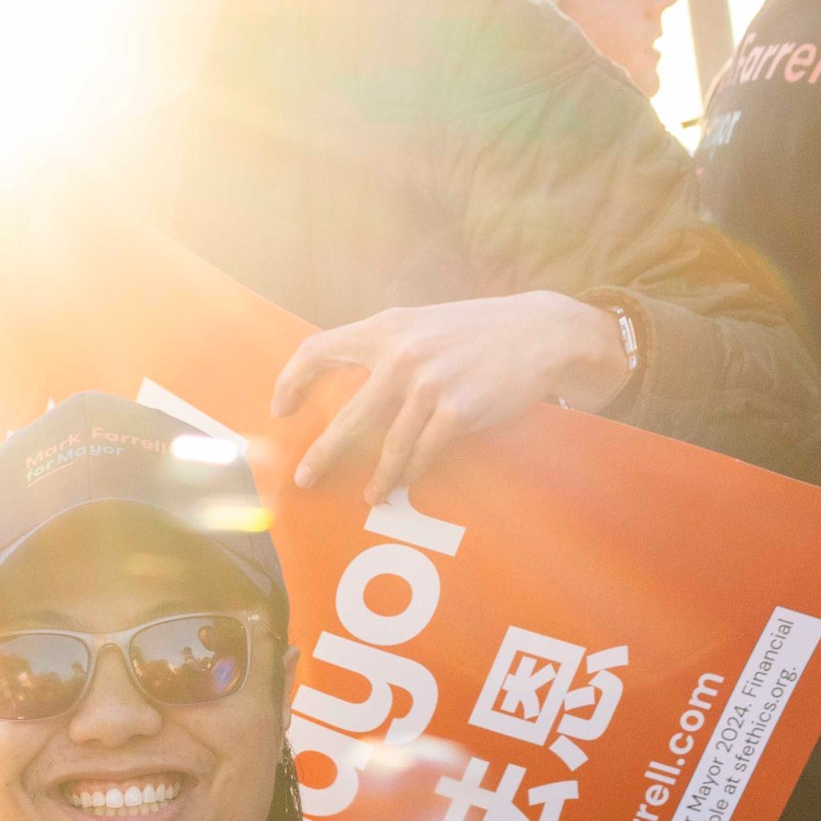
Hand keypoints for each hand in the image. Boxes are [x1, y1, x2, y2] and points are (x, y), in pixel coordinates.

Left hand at [274, 290, 635, 494]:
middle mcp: (402, 355)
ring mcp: (429, 385)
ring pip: (389, 447)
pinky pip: (424, 453)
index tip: (281, 409)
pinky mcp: (458, 411)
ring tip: (371, 496)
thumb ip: (385, 345)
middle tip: (306, 478)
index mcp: (386, 328)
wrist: (539, 331)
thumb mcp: (422, 323)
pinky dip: (414, 471)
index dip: (292, 381)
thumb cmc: (476, 331)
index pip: (318, 350)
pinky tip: (407, 482)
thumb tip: (346, 380)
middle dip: (323, 455)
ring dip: (378, 477)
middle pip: (347, 419)